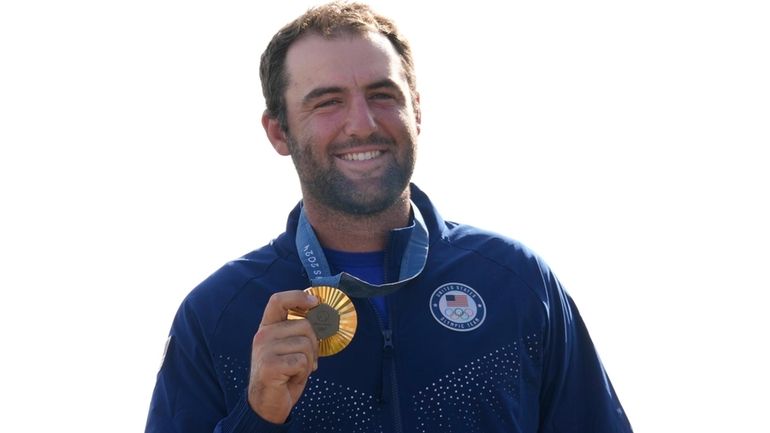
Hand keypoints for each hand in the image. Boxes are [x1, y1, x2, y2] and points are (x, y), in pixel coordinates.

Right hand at [247, 290, 319, 423]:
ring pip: (306, 344)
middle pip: (305, 326)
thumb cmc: (283, 375)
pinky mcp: (269, 365)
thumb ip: (298, 332)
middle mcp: (263, 335)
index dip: (298, 296)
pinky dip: (303, 372)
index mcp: (267, 327)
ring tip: (295, 371)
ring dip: (308, 361)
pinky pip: (301, 361)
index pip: (278, 300)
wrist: (266, 405)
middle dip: (313, 345)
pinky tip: (291, 378)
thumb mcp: (289, 348)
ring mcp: (264, 349)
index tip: (314, 302)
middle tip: (305, 361)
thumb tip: (321, 316)